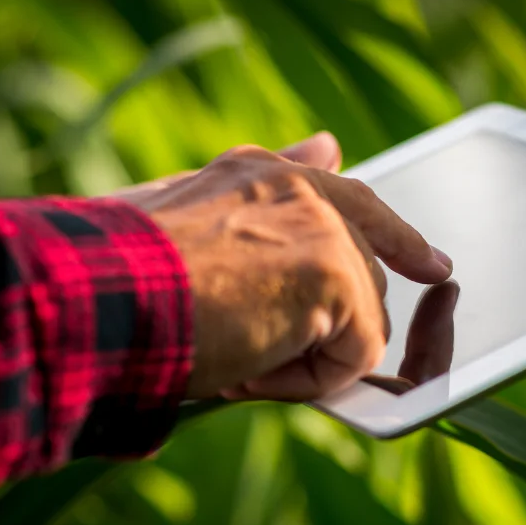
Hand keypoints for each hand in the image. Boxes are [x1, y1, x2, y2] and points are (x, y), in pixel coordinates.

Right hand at [112, 136, 450, 400]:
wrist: (90, 297)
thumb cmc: (117, 276)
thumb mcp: (187, 225)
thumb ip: (266, 190)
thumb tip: (328, 144)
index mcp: (263, 173)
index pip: (351, 199)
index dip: (397, 239)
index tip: (435, 268)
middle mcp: (301, 188)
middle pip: (361, 277)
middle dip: (320, 327)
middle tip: (236, 347)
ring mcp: (323, 230)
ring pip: (357, 321)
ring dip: (301, 355)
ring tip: (228, 350)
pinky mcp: (334, 277)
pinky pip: (355, 355)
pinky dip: (307, 381)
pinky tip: (247, 365)